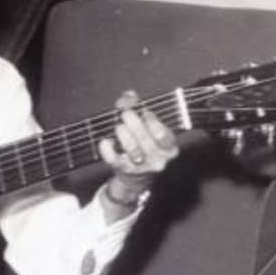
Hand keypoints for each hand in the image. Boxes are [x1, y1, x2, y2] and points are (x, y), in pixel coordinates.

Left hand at [97, 90, 178, 207]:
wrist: (136, 178)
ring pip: (131, 148)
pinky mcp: (125, 171)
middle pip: (145, 139)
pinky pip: (114, 158)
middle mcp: (158, 160)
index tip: (145, 113)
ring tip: (119, 127)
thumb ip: (138, 107)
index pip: (163, 135)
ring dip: (122, 133)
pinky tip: (106, 140)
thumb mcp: (148, 127)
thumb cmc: (143, 144)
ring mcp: (142, 167)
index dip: (152, 121)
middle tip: (126, 114)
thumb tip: (129, 96)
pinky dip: (107, 148)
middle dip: (133, 122)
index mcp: (169, 148)